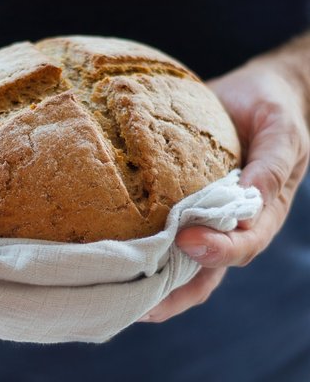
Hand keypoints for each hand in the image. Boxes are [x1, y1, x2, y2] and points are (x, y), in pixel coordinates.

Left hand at [139, 63, 309, 322]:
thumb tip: (250, 199)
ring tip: (115, 291)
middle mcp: (229, 221)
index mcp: (261, 211)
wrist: (255, 93)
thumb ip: (272, 166)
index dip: (217, 250)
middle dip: (174, 292)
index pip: (242, 244)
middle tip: (137, 304)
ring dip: (152, 281)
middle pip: (205, 270)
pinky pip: (161, 227)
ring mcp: (203, 213)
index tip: (186, 240)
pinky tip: (114, 252)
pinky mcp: (180, 197)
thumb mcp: (282, 133)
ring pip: (179, 259)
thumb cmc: (272, 110)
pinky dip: (143, 245)